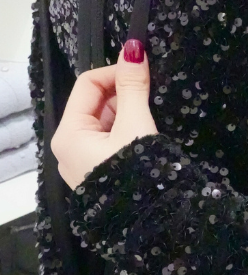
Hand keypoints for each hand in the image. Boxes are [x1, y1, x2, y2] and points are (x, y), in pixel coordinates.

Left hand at [51, 39, 158, 190]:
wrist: (151, 226)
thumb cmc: (137, 174)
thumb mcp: (136, 125)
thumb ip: (133, 85)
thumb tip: (133, 48)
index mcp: (69, 134)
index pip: (88, 84)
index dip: (116, 71)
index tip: (143, 71)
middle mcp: (69, 148)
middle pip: (96, 103)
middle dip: (124, 95)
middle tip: (151, 98)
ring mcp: (84, 164)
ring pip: (106, 123)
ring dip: (128, 114)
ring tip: (152, 120)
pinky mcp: (100, 175)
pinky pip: (111, 143)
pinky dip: (128, 133)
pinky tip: (147, 137)